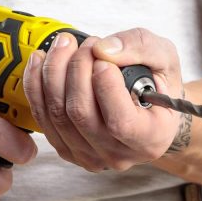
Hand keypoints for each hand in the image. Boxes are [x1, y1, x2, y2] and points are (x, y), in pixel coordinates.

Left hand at [22, 28, 183, 171]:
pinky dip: (36, 84)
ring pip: (58, 114)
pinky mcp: (66, 149)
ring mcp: (90, 156)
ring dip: (54, 71)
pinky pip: (42, 117)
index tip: (103, 60)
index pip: (121, 122)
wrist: (147, 107)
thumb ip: (140, 48)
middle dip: (77, 69)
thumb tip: (103, 50)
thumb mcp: (164, 57)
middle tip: (86, 45)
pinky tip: (42, 60)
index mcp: (151, 138)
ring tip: (66, 45)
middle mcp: (119, 155)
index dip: (106, 87)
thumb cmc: (157, 84)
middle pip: (82, 115)